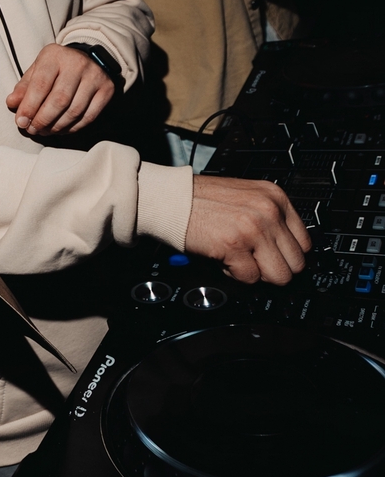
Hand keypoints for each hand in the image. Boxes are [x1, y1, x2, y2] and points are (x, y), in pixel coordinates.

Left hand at [6, 43, 115, 135]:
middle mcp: (77, 64)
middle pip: (59, 100)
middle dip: (43, 119)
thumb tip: (12, 103)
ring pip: (74, 110)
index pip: (41, 84)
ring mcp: (95, 77)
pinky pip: (88, 116)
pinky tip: (61, 129)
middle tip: (32, 130)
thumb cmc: (57, 67)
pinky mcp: (106, 90)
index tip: (21, 122)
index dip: (29, 107)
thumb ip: (24, 86)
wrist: (90, 57)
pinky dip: (72, 127)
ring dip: (56, 126)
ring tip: (44, 131)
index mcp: (55, 56)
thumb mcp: (38, 69)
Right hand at [184, 176, 309, 284]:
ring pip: (280, 275)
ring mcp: (255, 228)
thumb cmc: (202, 200)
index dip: (287, 255)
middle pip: (297, 263)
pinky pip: (251, 278)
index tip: (275, 258)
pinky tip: (224, 259)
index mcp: (276, 197)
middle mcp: (269, 211)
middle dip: (274, 268)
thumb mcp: (247, 198)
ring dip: (258, 274)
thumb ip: (270, 218)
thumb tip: (286, 250)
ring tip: (240, 260)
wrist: (171, 200)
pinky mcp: (235, 245)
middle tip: (254, 261)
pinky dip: (236, 275)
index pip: (305, 242)